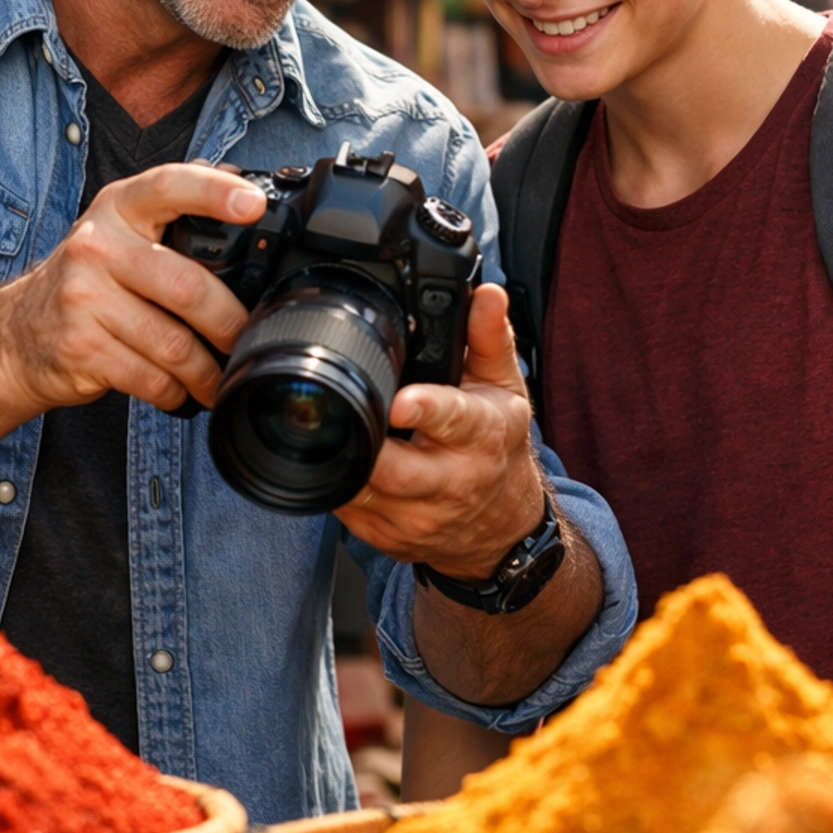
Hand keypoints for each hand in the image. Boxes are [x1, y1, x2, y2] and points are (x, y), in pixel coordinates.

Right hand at [0, 164, 265, 415]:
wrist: (14, 337)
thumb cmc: (88, 283)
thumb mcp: (119, 234)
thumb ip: (173, 217)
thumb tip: (246, 194)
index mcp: (118, 209)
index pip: (169, 186)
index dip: (214, 192)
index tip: (253, 205)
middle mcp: (96, 247)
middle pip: (187, 287)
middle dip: (230, 324)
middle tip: (248, 340)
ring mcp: (83, 299)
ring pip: (174, 344)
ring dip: (207, 372)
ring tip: (219, 378)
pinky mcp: (80, 348)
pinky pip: (151, 378)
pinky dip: (176, 393)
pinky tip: (180, 392)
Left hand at [336, 283, 541, 579]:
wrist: (500, 525)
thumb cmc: (498, 446)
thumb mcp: (504, 389)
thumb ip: (489, 338)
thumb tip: (486, 294)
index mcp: (482, 436)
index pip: (455, 421)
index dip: (427, 411)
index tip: (400, 402)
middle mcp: (452, 482)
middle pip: (398, 472)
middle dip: (368, 448)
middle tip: (341, 416)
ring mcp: (417, 518)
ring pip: (363, 495)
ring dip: (341, 463)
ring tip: (328, 431)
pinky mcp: (387, 538)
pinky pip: (345, 510)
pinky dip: (332, 482)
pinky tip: (332, 458)